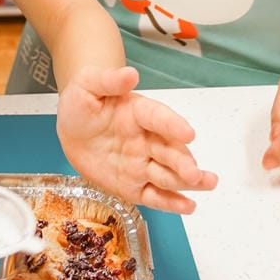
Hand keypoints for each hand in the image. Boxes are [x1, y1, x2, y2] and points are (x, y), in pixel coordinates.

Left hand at [57, 65, 216, 213]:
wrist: (72, 129)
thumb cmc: (82, 103)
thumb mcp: (88, 85)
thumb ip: (108, 80)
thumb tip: (130, 73)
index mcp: (139, 112)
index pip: (158, 117)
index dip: (173, 125)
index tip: (188, 133)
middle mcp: (147, 139)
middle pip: (169, 150)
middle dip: (183, 162)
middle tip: (194, 173)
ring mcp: (143, 163)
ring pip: (169, 174)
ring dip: (189, 181)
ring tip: (207, 184)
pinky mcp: (135, 185)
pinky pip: (155, 196)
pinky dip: (172, 202)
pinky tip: (189, 206)